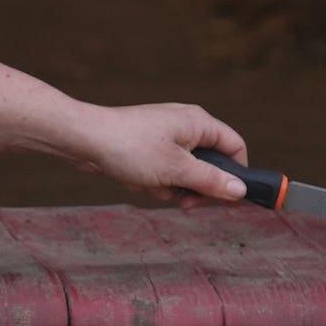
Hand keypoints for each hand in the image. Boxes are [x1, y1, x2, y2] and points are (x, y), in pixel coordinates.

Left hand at [62, 104, 249, 203]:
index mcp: (199, 123)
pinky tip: (135, 180)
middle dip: (196, 186)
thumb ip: (211, 180)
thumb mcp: (176, 170)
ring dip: (170, 187)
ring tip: (150, 184)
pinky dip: (153, 182)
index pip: (235, 147)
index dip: (237, 173)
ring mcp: (166, 137)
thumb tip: (241, 189)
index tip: (229, 198)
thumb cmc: (130, 148)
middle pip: (210, 164)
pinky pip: (163, 172)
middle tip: (185, 202)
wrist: (84, 139)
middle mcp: (186, 126)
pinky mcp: (148, 148)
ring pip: (184, 173)